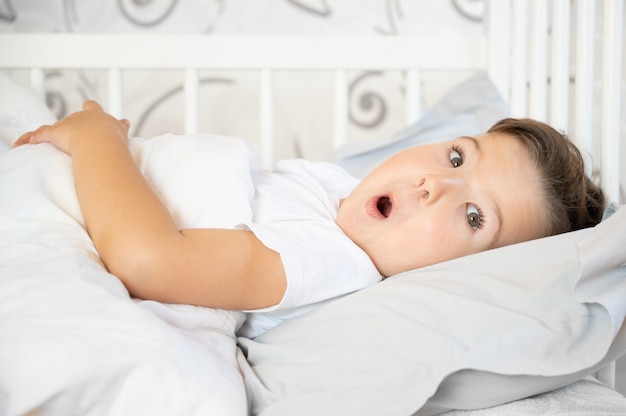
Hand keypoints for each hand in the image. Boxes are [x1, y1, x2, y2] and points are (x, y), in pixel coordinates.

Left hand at [13, 100, 130, 153]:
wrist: (100, 143)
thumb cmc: (112, 138)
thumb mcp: (120, 131)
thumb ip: (122, 125)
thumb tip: (126, 122)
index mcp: (97, 115)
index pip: (92, 107)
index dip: (90, 109)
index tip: (88, 108)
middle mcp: (81, 117)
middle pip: (74, 118)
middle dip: (73, 125)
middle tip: (75, 136)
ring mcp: (67, 124)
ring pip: (58, 127)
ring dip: (56, 134)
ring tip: (52, 143)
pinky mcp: (54, 133)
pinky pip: (40, 135)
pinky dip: (33, 138)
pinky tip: (29, 142)